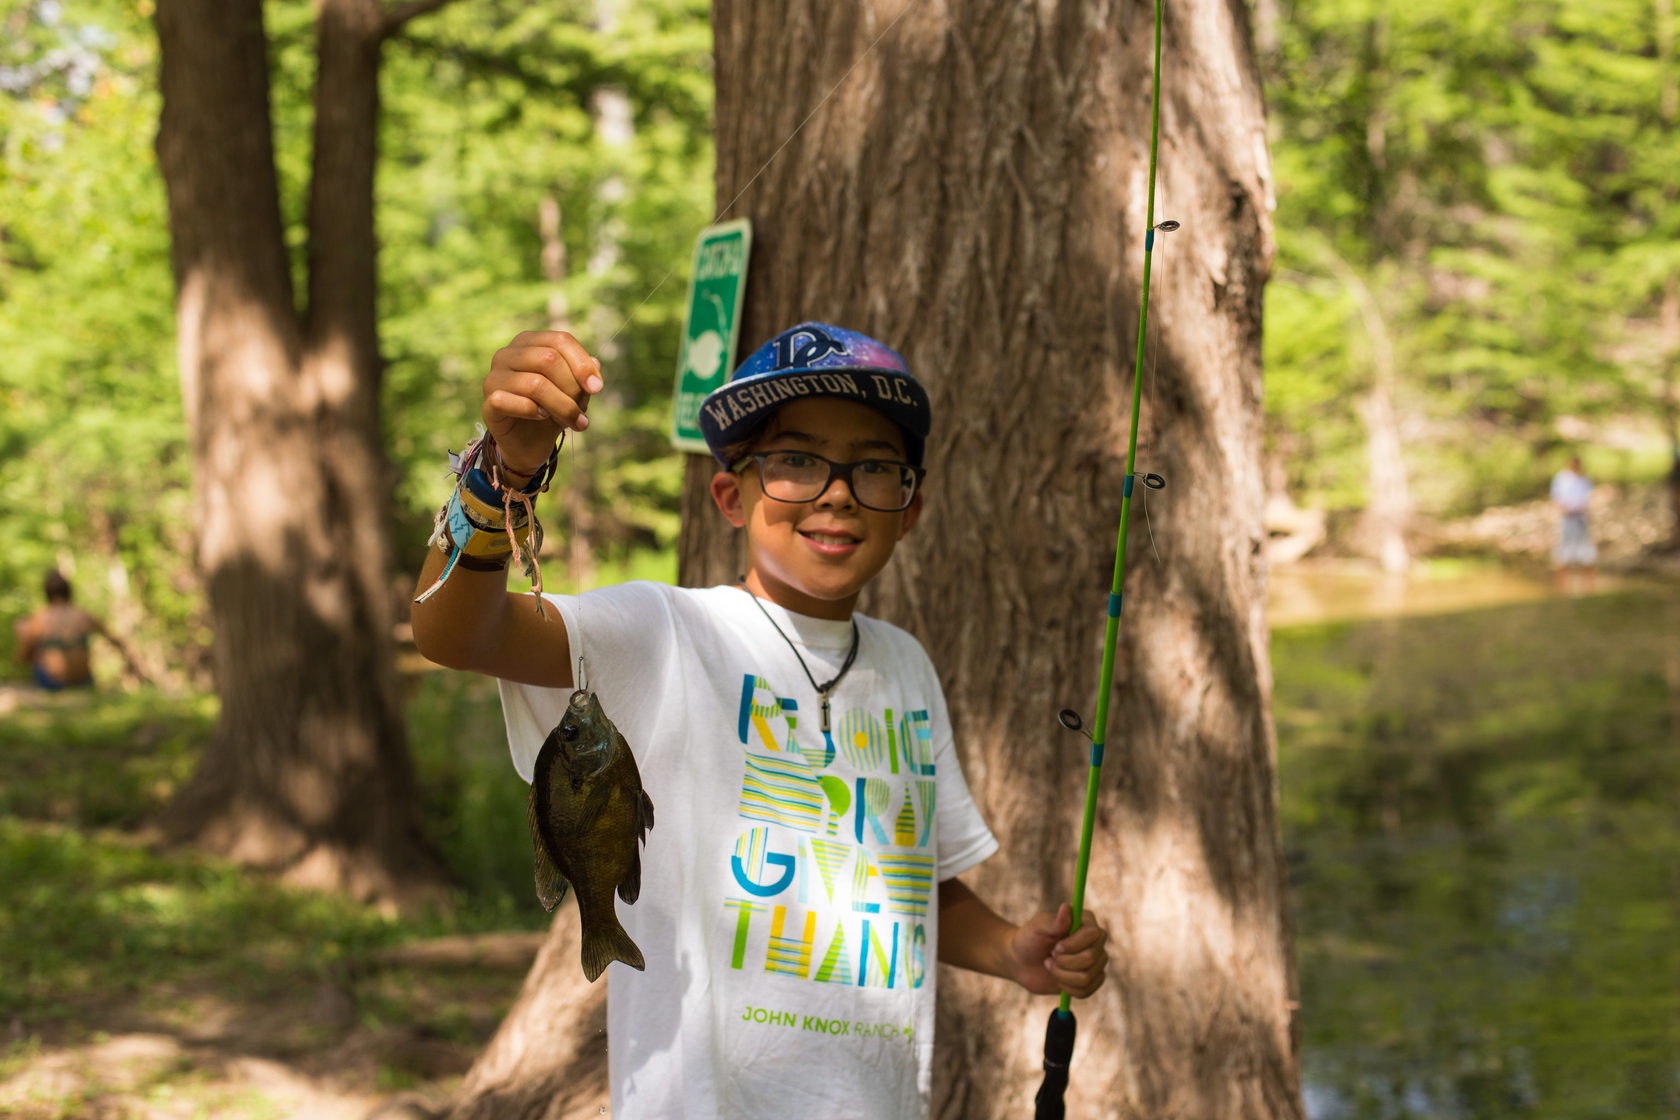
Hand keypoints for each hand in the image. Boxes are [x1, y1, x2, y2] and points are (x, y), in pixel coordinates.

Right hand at [483, 330, 603, 471]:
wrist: (530, 443)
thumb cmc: (552, 410)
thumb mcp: (574, 392)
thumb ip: (583, 376)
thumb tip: (595, 363)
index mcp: (528, 342)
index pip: (559, 340)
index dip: (582, 363)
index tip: (597, 388)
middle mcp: (506, 354)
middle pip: (548, 359)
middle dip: (572, 389)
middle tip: (582, 412)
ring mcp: (493, 378)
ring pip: (535, 383)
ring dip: (562, 406)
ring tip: (574, 422)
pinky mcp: (488, 404)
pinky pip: (510, 401)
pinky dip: (533, 411)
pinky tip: (543, 417)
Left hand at [1008, 903, 1108, 998]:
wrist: (1022, 962)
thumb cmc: (1028, 940)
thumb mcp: (1035, 928)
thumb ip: (1052, 921)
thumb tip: (1066, 908)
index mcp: (1085, 921)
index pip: (1093, 934)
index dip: (1073, 944)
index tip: (1055, 947)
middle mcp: (1096, 940)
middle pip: (1090, 958)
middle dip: (1064, 962)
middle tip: (1051, 955)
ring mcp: (1096, 961)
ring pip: (1086, 978)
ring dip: (1062, 975)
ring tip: (1051, 965)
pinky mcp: (1092, 980)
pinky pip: (1086, 991)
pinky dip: (1066, 987)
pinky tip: (1058, 978)